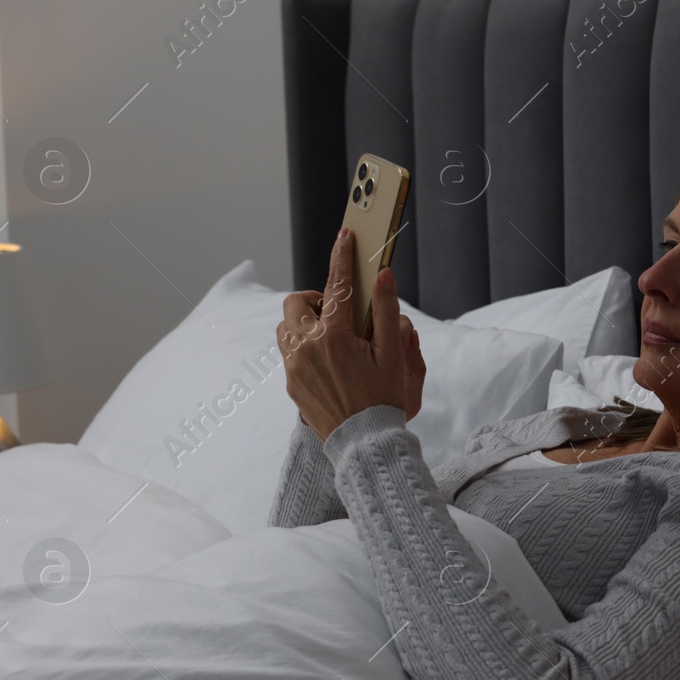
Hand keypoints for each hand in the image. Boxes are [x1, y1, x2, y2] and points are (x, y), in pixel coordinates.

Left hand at [277, 229, 425, 441]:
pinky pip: (289, 351)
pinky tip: (328, 362)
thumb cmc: (384, 398)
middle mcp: (307, 348)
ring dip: (305, 322)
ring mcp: (294, 366)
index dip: (343, 257)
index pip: (337, 286)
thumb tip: (383, 276)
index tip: (345, 237)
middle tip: (339, 312)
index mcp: (335, 337)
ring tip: (333, 337)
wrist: (364, 443)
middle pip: (296, 302)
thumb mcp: (393, 355)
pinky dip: (304, 345)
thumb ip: (387, 312)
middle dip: (314, 299)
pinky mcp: (291, 382)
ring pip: (287, 326)